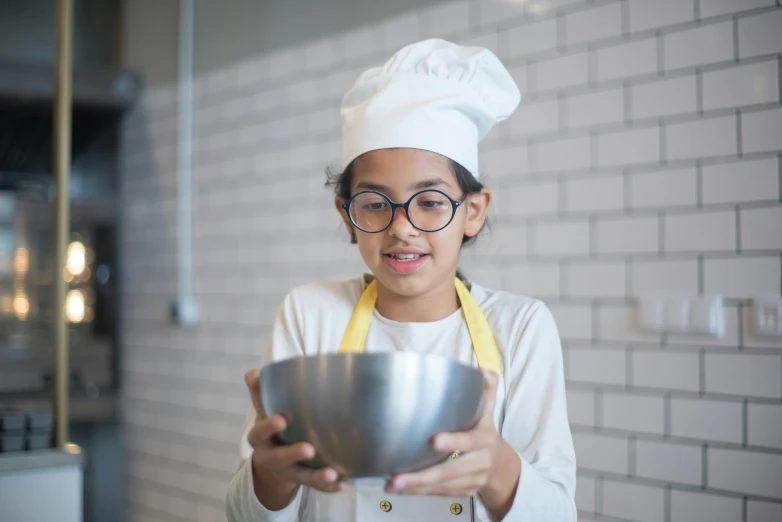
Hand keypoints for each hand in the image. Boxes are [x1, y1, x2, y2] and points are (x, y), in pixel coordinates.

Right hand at [244, 369, 346, 505]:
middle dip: (292, 454)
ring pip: (302, 476)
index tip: (281, 419)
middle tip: (308, 448)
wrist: (272, 462)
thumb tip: (253, 372)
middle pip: (280, 458)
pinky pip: (317, 486)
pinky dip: (330, 486)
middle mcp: (273, 457)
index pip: (260, 432)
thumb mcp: (264, 409)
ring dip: (316, 476)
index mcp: (261, 437)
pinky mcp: (305, 480)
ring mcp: (290, 471)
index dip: (269, 427)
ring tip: (331, 473)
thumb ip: (260, 390)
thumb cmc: (272, 426)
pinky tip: (344, 483)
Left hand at [384, 370, 502, 496]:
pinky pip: (439, 494)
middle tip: (397, 477)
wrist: (500, 465)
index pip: (470, 440)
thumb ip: (486, 388)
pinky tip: (400, 489)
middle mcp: (479, 463)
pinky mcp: (462, 493)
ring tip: (391, 485)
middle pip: (451, 471)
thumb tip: (482, 369)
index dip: (454, 441)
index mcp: (484, 439)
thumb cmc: (483, 430)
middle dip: (423, 476)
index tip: (433, 441)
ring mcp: (471, 481)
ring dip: (416, 487)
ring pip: (442, 487)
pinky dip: (419, 493)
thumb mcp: (488, 409)